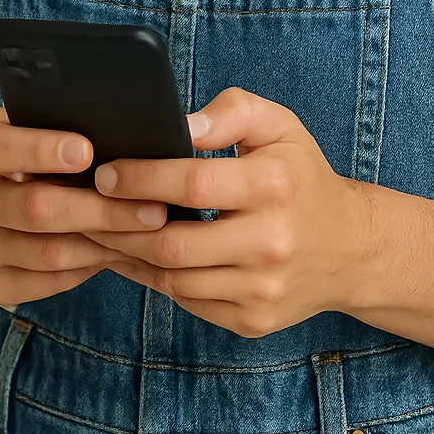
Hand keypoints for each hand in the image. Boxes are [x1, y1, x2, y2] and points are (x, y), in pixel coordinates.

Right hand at [0, 107, 168, 307]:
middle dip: (102, 209)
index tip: (88, 151)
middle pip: (35, 208)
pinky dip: (88, 267)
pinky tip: (118, 251)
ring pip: (47, 252)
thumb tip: (124, 126)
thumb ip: (57, 124)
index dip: (40, 149)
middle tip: (154, 208)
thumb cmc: (20, 153)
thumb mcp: (24, 127)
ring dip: (104, 243)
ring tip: (148, 232)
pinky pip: (46, 281)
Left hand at [81, 87, 366, 337]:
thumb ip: (232, 111)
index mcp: (275, 186)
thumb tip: (181, 125)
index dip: (142, 178)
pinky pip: (187, 303)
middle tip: (84, 207)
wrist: (349, 248)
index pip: (193, 183)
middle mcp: (271, 243)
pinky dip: (154, 280)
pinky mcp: (252, 321)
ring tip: (96, 231)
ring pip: (174, 280)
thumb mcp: (279, 126)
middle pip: (173, 243)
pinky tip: (132, 257)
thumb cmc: (300, 176)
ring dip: (128, 257)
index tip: (104, 172)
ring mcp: (262, 290)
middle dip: (119, 226)